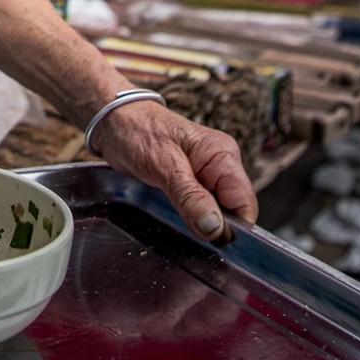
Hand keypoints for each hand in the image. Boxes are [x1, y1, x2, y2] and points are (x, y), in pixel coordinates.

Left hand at [90, 99, 257, 241]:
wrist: (114, 121)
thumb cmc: (137, 131)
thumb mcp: (163, 165)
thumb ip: (191, 197)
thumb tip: (216, 228)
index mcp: (223, 155)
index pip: (245, 203)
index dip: (233, 227)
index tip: (209, 239)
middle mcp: (220, 166)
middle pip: (233, 212)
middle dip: (213, 226)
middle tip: (183, 224)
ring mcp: (207, 176)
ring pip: (216, 214)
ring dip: (198, 222)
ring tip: (172, 213)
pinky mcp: (192, 184)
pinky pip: (200, 209)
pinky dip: (188, 216)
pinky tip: (171, 212)